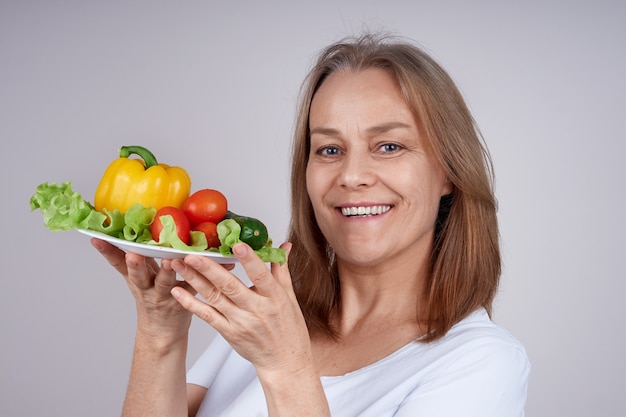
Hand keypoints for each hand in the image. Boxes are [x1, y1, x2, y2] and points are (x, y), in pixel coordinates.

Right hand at [91, 237, 234, 343]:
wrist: (163, 333)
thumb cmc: (153, 299)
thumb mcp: (139, 280)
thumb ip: (136, 259)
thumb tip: (122, 233)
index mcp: (136, 278)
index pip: (117, 263)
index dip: (107, 251)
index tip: (97, 238)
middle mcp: (147, 287)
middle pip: (138, 275)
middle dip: (135, 264)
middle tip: (133, 255)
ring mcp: (164, 296)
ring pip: (165, 283)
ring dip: (167, 272)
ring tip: (170, 261)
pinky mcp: (184, 301)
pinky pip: (195, 287)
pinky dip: (208, 275)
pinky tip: (221, 264)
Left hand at [170, 242, 312, 372]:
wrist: (284, 361)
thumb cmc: (289, 329)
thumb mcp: (290, 297)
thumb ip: (282, 269)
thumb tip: (284, 245)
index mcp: (274, 297)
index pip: (261, 275)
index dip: (250, 260)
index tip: (237, 246)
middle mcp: (256, 309)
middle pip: (230, 286)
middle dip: (209, 269)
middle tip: (192, 254)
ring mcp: (240, 322)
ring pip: (214, 298)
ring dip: (194, 280)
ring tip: (179, 265)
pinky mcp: (229, 332)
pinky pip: (207, 316)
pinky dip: (192, 304)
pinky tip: (178, 291)